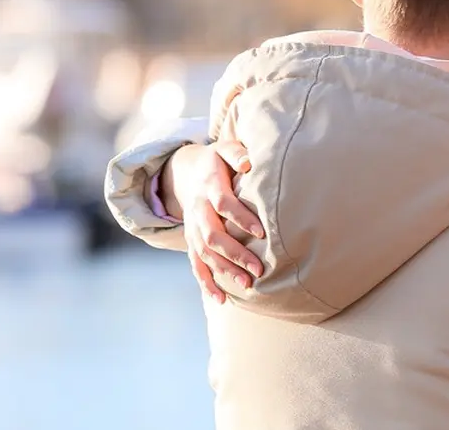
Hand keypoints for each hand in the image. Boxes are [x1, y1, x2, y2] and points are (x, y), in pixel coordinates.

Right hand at [163, 141, 263, 302]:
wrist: (187, 171)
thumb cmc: (217, 161)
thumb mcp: (224, 149)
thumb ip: (237, 153)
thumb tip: (249, 163)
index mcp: (208, 186)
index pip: (223, 204)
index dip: (241, 218)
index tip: (262, 232)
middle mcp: (197, 209)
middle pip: (212, 235)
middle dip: (235, 253)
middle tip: (258, 268)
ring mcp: (192, 227)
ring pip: (204, 253)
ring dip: (224, 270)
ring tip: (246, 284)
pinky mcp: (191, 240)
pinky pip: (195, 264)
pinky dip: (206, 282)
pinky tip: (220, 299)